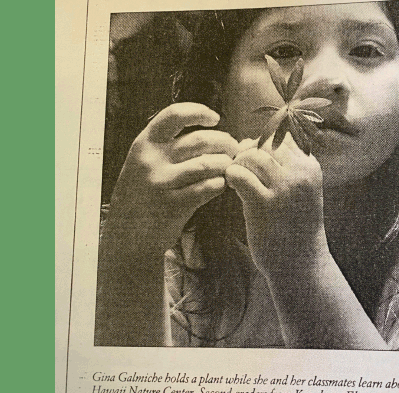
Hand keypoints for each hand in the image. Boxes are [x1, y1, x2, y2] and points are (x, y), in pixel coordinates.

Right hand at [106, 102, 239, 253]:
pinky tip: (220, 185)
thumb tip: (213, 131)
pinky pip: (208, 187)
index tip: (215, 118)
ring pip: (207, 163)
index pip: (174, 115)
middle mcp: (151, 160)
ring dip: (225, 164)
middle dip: (224, 142)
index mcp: (144, 144)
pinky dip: (220, 184)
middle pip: (200, 139)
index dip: (198, 112)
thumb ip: (170, 147)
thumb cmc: (142, 195)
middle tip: (233, 149)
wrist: (126, 235)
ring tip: (228, 167)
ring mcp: (162, 183)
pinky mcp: (173, 205)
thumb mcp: (144, 163)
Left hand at [225, 133, 327, 277]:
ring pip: (251, 155)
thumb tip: (250, 142)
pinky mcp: (264, 204)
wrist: (301, 264)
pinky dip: (231, 177)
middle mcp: (300, 174)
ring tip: (238, 180)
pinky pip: (238, 174)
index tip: (255, 161)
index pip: (283, 137)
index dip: (263, 143)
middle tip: (241, 169)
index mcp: (311, 168)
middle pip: (266, 142)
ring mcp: (283, 188)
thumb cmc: (296, 227)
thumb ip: (286, 167)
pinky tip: (233, 189)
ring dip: (238, 164)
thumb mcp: (302, 191)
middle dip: (248, 152)